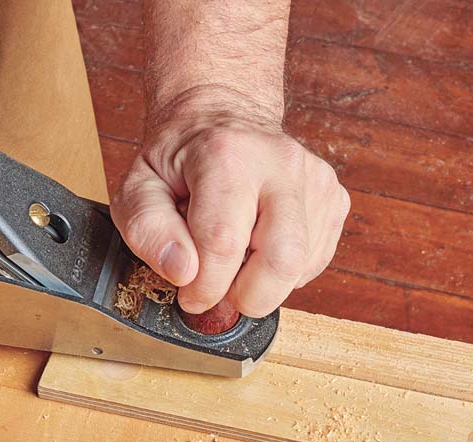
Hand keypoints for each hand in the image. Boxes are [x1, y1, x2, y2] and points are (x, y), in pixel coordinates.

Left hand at [110, 88, 349, 317]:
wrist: (222, 113)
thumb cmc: (178, 157)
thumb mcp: (138, 187)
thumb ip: (148, 230)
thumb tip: (183, 271)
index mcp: (226, 156)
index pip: (223, 243)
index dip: (205, 287)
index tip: (190, 295)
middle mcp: (280, 163)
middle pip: (282, 259)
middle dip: (248, 297)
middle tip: (222, 295)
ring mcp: (315, 179)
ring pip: (301, 267)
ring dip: (264, 282)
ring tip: (237, 257)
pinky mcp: (334, 197)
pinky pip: (314, 261)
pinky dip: (285, 272)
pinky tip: (260, 246)